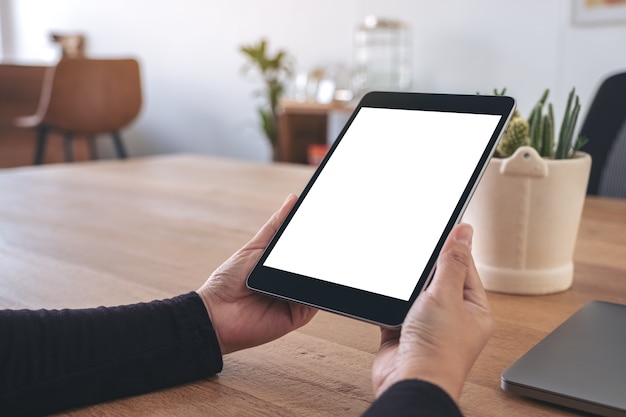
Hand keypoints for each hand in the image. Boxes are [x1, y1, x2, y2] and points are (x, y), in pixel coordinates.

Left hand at [196, 194, 316, 353]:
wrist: (216, 314)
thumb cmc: (229, 280)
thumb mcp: (256, 246)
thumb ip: (276, 225)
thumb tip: (293, 199)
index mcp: (285, 264)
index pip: (308, 247)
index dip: (319, 234)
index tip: (329, 216)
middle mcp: (294, 280)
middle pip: (316, 263)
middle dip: (324, 249)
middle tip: (332, 230)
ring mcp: (299, 297)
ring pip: (319, 280)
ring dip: (323, 267)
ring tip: (324, 251)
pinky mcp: (301, 314)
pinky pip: (317, 300)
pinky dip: (320, 288)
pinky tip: (316, 274)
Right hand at [370, 223, 492, 402]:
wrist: (410, 382)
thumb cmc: (438, 350)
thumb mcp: (447, 294)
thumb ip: (452, 262)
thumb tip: (464, 232)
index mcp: (474, 309)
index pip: (465, 268)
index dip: (453, 248)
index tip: (442, 227)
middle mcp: (452, 318)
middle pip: (438, 279)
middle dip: (425, 269)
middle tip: (416, 253)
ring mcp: (427, 326)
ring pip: (415, 294)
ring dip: (406, 288)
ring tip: (403, 283)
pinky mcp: (403, 333)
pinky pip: (396, 309)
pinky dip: (390, 302)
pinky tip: (388, 299)